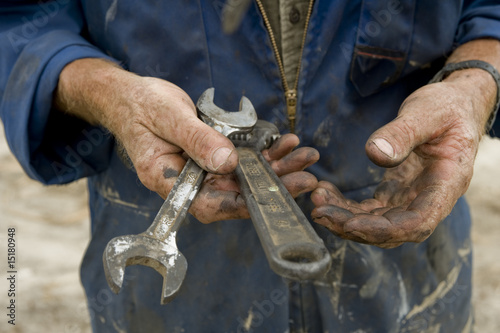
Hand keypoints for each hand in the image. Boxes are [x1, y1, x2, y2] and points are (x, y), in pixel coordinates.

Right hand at [55, 59, 318, 222]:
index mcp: (168, 180)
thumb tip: (228, 162)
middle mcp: (189, 181)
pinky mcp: (213, 155)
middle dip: (272, 186)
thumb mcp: (168, 118)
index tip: (270, 195)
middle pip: (234, 193)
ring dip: (276, 168)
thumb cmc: (140, 106)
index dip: (239, 204)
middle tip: (306, 177)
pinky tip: (286, 142)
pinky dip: (265, 152)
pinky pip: (242, 159)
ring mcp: (202, 170)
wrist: (132, 96)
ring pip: (244, 177)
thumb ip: (196, 140)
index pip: (206, 204)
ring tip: (306, 155)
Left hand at [311, 68, 495, 247]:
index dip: (385, 230)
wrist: (454, 105)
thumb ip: (403, 133)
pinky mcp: (397, 192)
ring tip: (317, 203)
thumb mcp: (427, 112)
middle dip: (355, 226)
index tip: (351, 224)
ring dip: (346, 218)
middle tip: (320, 212)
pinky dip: (347, 206)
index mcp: (447, 184)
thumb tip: (375, 154)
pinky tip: (325, 193)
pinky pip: (370, 209)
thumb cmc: (447, 106)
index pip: (418, 223)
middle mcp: (431, 199)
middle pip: (393, 229)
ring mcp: (413, 198)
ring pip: (378, 222)